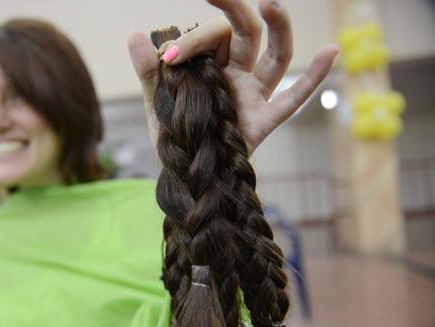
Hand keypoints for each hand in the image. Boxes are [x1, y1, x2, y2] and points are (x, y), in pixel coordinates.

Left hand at [128, 0, 337, 154]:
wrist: (186, 171)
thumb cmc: (176, 133)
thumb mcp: (158, 100)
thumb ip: (149, 69)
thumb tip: (134, 33)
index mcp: (213, 64)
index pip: (212, 36)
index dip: (191, 41)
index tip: (168, 56)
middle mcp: (238, 73)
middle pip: (246, 32)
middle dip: (233, 9)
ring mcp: (255, 94)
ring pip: (275, 55)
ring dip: (278, 28)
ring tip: (272, 2)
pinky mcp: (265, 120)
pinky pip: (294, 98)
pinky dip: (314, 77)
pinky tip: (331, 51)